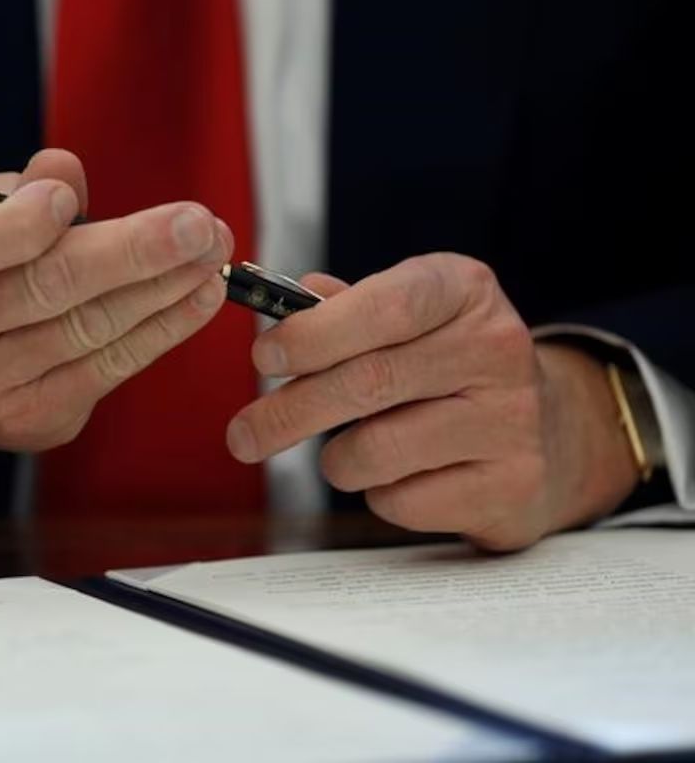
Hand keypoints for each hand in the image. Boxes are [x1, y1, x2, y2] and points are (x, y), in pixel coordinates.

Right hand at [0, 149, 232, 488]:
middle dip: (132, 253)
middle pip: (44, 291)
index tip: (65, 200)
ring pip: (89, 331)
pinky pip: (110, 368)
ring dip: (164, 288)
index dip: (16, 226)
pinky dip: (162, 328)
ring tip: (211, 252)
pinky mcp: (34, 420)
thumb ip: (11, 191)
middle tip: (194, 224)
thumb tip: (66, 172)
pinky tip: (197, 296)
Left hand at [226, 253, 638, 550]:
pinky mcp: (511, 486)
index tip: (263, 358)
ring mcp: (512, 420)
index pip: (386, 306)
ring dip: (336, 460)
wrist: (548, 431)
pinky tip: (401, 477)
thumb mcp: (407, 317)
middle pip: (369, 383)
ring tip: (347, 452)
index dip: (315, 333)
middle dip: (289, 412)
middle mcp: (497, 347)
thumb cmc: (447, 366)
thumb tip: (282, 310)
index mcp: (464, 290)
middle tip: (243, 435)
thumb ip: (343, 310)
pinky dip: (379, 494)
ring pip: (377, 450)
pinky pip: (403, 500)